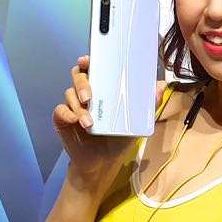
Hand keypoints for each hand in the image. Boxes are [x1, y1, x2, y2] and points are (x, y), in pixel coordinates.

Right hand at [53, 56, 165, 189]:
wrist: (104, 162)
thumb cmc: (120, 137)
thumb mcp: (137, 120)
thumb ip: (149, 103)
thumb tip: (162, 85)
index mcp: (102, 88)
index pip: (94, 68)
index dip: (89, 60)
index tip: (88, 59)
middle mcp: (86, 93)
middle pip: (78, 76)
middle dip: (82, 83)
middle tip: (90, 97)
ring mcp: (73, 105)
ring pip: (69, 93)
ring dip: (79, 106)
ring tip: (89, 122)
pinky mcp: (62, 120)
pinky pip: (60, 111)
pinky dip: (67, 114)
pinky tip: (75, 121)